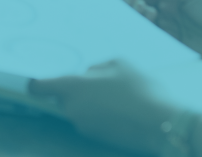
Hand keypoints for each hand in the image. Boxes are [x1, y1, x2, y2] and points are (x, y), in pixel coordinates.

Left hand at [29, 60, 181, 154]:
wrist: (163, 123)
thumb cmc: (141, 88)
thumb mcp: (121, 63)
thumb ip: (97, 67)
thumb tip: (88, 74)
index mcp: (73, 87)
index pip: (41, 87)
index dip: (38, 84)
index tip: (37, 82)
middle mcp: (73, 109)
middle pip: (63, 99)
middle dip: (75, 93)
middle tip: (98, 86)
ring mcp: (84, 126)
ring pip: (78, 111)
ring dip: (89, 104)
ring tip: (116, 98)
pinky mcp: (96, 138)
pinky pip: (91, 122)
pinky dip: (99, 116)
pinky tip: (120, 111)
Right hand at [108, 0, 201, 66]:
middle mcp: (167, 13)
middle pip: (139, 6)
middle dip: (129, 1)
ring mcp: (168, 29)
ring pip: (143, 21)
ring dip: (137, 13)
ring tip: (142, 8)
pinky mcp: (170, 45)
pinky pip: (151, 36)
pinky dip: (144, 29)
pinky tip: (145, 21)